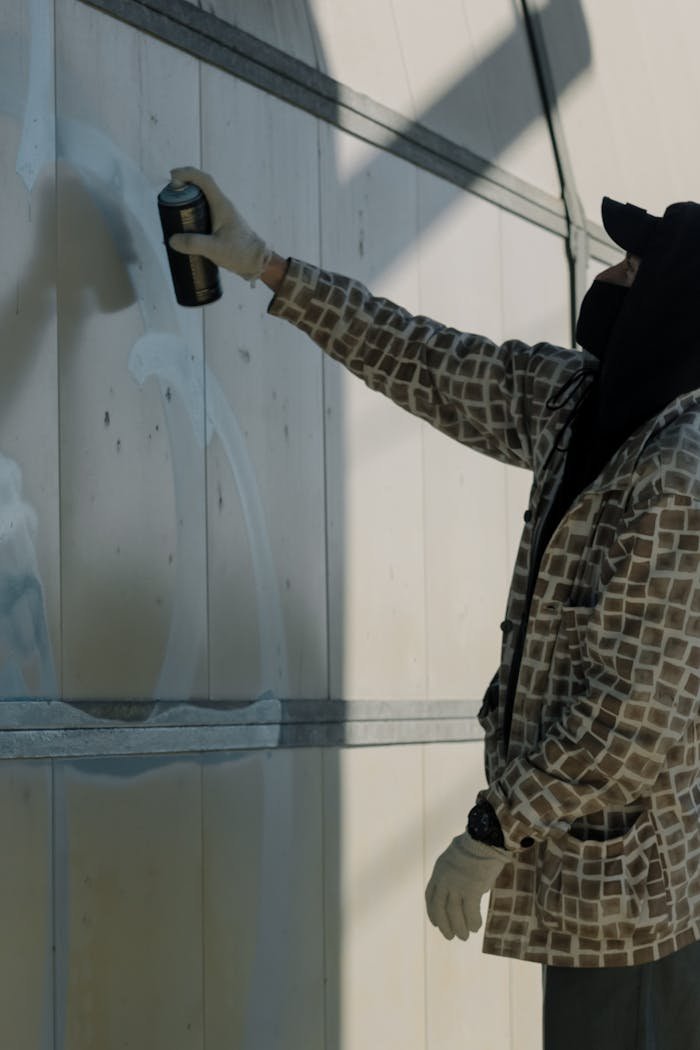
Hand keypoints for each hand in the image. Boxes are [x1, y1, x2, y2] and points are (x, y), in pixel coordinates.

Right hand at [167, 166, 270, 281]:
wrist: (257, 263)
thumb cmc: (240, 253)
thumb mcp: (215, 249)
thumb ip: (193, 244)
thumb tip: (172, 240)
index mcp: (222, 205)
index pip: (204, 180)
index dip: (187, 173)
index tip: (172, 176)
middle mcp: (222, 206)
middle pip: (201, 187)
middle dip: (184, 186)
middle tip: (169, 196)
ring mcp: (222, 215)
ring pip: (202, 199)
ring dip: (188, 199)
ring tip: (173, 209)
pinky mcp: (221, 225)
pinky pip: (204, 211)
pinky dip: (193, 211)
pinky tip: (185, 224)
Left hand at [425, 832, 507, 940]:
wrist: (485, 839)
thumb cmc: (476, 846)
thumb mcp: (456, 858)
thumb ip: (455, 875)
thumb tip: (464, 892)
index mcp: (439, 870)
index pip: (430, 896)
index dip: (432, 912)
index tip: (436, 924)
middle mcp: (444, 880)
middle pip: (439, 908)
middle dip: (444, 924)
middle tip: (450, 936)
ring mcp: (456, 885)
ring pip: (453, 914)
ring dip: (459, 927)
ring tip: (464, 936)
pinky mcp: (471, 890)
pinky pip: (470, 912)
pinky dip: (472, 922)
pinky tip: (476, 927)